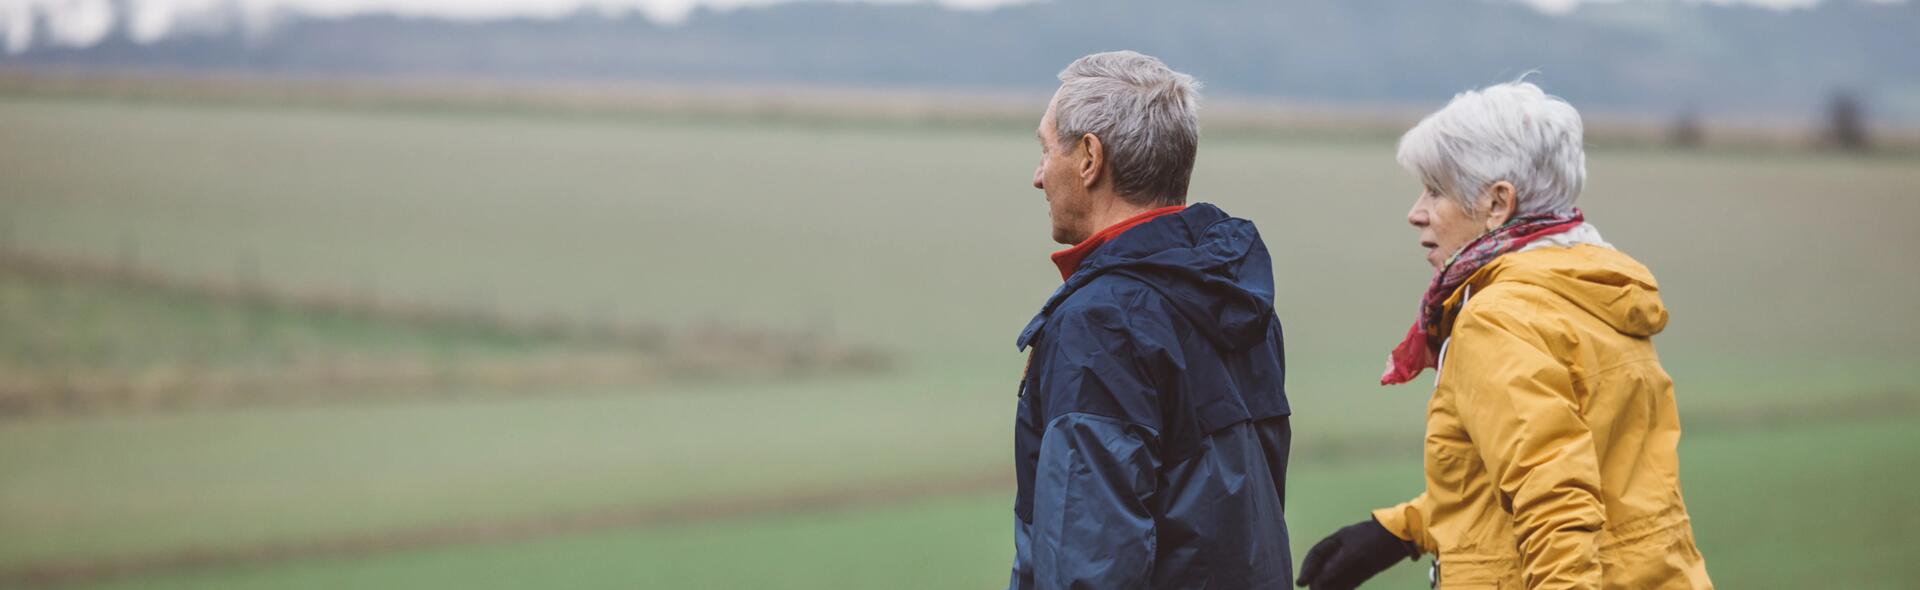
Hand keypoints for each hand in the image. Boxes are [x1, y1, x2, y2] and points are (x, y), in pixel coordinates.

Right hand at [1295, 517, 1418, 589]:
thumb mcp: (1354, 552)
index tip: (1302, 582)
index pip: (1316, 555)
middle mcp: (1342, 551)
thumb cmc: (1375, 539)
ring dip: (1328, 587)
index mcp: (1337, 540)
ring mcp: (1353, 561)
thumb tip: (1320, 580)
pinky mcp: (1363, 571)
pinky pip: (1348, 582)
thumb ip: (1336, 566)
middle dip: (1316, 581)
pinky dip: (1341, 589)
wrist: (1402, 538)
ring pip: (1335, 577)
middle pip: (1324, 568)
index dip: (1308, 568)